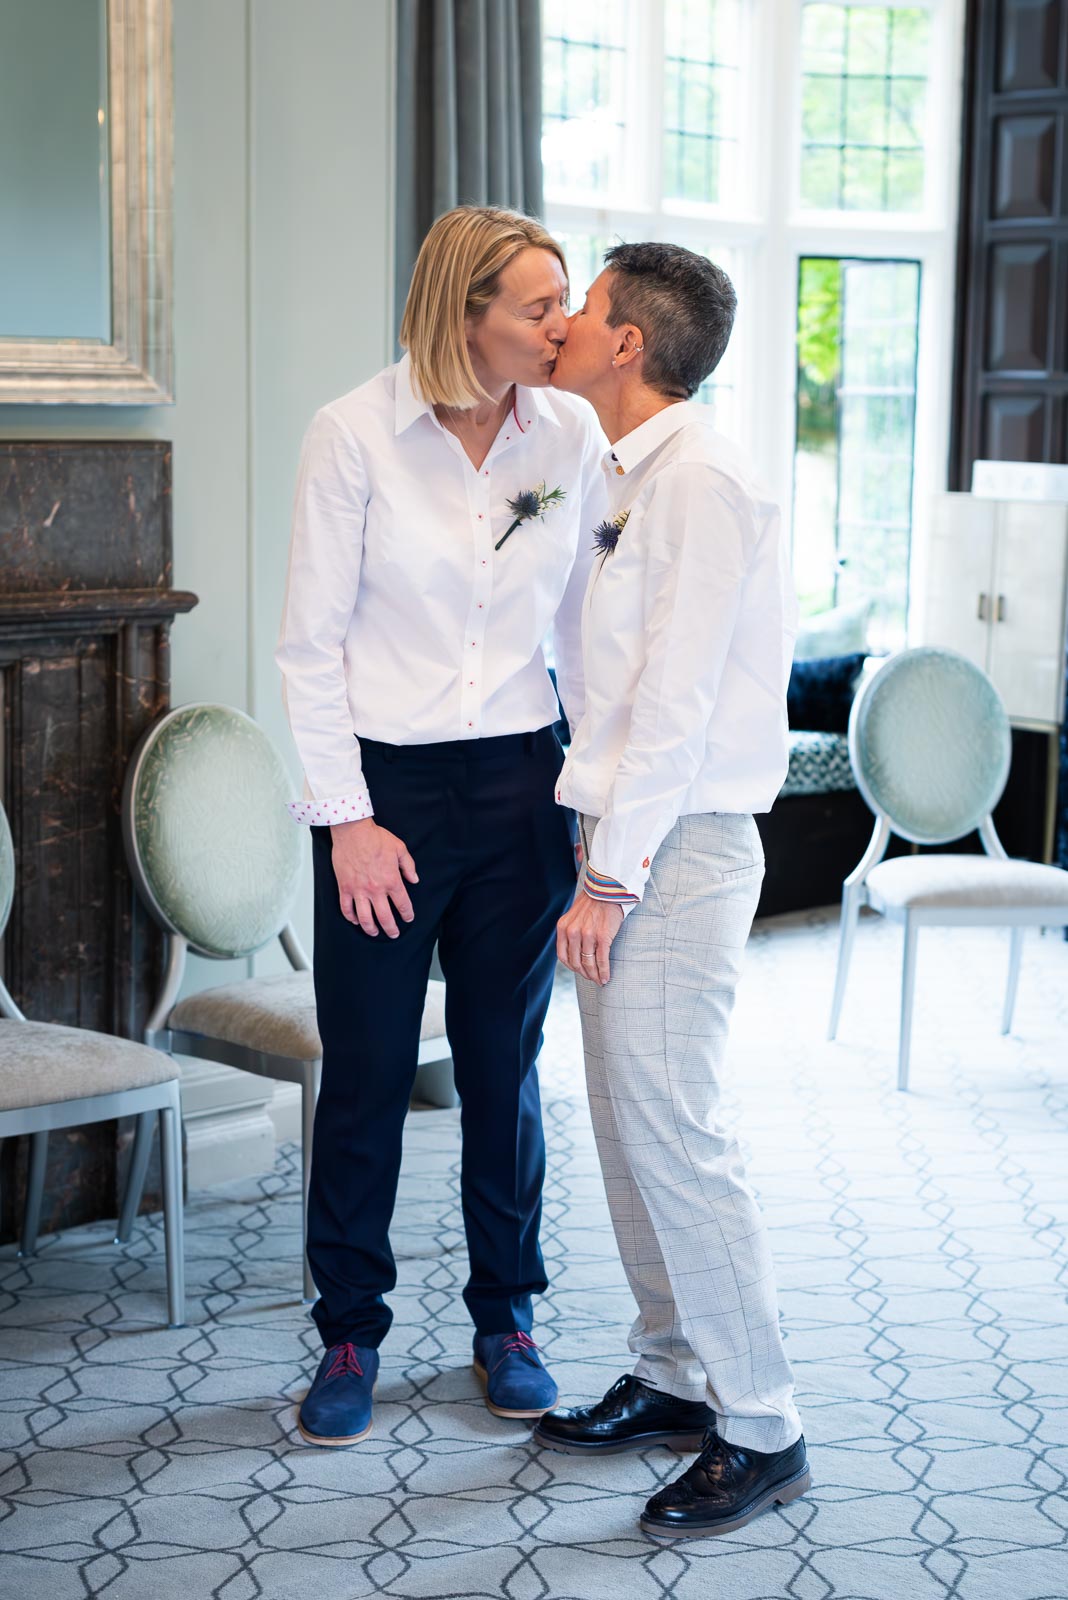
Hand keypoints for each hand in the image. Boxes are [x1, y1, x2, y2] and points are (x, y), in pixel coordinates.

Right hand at [330, 818, 417, 937]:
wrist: (353, 831)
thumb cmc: (375, 837)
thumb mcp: (400, 849)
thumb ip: (409, 866)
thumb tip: (414, 879)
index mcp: (391, 880)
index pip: (403, 905)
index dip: (407, 915)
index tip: (408, 918)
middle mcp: (376, 889)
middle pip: (385, 918)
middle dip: (391, 929)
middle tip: (393, 934)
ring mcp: (358, 890)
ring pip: (364, 918)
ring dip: (370, 929)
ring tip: (374, 932)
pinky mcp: (344, 887)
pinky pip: (346, 908)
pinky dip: (350, 917)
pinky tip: (355, 920)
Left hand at [557, 893, 623, 985]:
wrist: (607, 890)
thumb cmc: (592, 903)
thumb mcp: (574, 915)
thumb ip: (571, 931)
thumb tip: (575, 951)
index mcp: (563, 927)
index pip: (563, 956)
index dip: (571, 967)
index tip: (580, 971)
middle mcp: (573, 932)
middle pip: (576, 962)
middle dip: (584, 974)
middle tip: (592, 979)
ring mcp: (587, 935)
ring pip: (588, 963)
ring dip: (594, 976)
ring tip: (600, 980)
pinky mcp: (602, 937)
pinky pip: (601, 960)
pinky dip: (603, 972)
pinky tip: (606, 977)